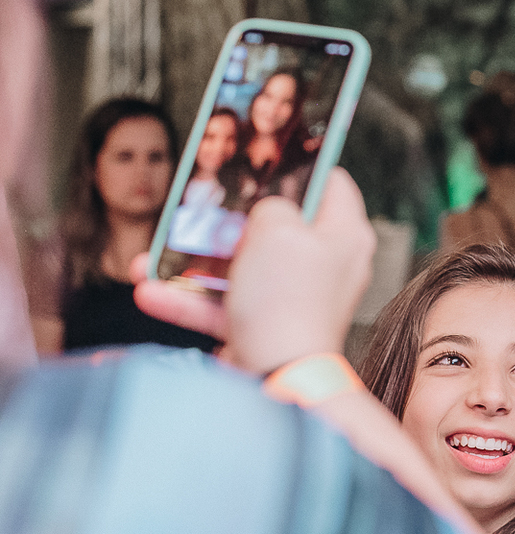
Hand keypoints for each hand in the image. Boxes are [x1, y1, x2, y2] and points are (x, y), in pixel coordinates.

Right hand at [133, 168, 374, 373]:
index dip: (301, 165)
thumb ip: (272, 205)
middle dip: (235, 217)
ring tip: (158, 250)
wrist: (277, 377)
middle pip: (280, 226)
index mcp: (344, 235)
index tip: (269, 156)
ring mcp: (297, 297)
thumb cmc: (286, 301)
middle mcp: (326, 266)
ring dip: (198, 260)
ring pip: (244, 267)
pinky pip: (227, 305)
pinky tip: (151, 290)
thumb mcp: (277, 228)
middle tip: (208, 202)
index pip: (331, 183)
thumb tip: (268, 210)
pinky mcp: (268, 326)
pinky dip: (191, 299)